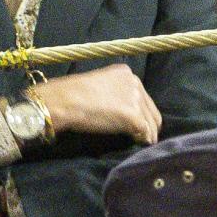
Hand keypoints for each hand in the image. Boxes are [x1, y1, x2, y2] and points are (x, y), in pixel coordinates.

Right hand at [30, 64, 161, 143]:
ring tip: (142, 141)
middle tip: (142, 134)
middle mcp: (134, 83)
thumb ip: (112, 92)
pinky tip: (140, 143)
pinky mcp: (133, 116)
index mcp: (125, 73)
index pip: (143, 95)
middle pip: (151, 109)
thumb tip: (119, 108)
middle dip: (148, 123)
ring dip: (148, 133)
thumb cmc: (71, 93)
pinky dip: (145, 139)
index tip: (135, 120)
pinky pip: (146, 132)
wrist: (64, 100)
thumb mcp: (96, 85)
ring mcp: (135, 99)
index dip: (141, 110)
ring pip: (152, 121)